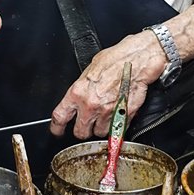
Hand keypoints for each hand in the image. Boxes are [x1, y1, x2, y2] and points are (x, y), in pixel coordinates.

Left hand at [49, 31, 167, 138]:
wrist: (136, 61)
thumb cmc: (115, 60)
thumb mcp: (89, 70)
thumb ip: (82, 88)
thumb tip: (78, 95)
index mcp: (78, 92)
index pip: (60, 117)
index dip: (57, 127)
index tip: (57, 131)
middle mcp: (91, 105)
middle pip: (80, 132)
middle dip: (83, 130)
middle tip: (86, 124)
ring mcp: (107, 113)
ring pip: (99, 134)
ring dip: (101, 128)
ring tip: (105, 114)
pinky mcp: (124, 117)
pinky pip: (117, 130)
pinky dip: (117, 126)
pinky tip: (117, 113)